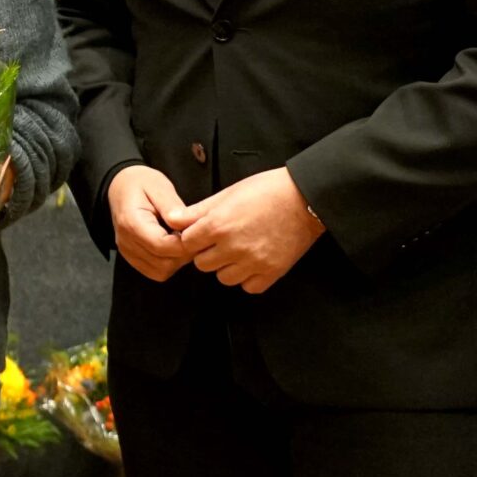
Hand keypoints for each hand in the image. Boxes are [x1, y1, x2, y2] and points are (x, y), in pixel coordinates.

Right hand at [106, 164, 191, 283]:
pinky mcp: (132, 257)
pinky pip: (155, 272)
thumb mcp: (159, 186)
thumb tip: (186, 225)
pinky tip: (173, 247)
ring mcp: (127, 252)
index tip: (198, 233)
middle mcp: (126, 242)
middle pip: (163, 263)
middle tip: (195, 237)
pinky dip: (169, 264)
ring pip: (161, 271)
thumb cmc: (141, 183)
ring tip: (184, 241)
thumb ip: (172, 207)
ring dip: (178, 260)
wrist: (120, 187)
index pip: (162, 246)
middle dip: (184, 254)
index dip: (185, 244)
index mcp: (131, 222)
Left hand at [171, 168, 321, 293]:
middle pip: (202, 264)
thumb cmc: (266, 190)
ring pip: (224, 278)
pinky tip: (253, 261)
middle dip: (207, 253)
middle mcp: (233, 246)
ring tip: (238, 251)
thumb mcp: (227, 194)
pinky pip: (249, 287)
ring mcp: (253, 262)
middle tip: (221, 241)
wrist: (305, 197)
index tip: (202, 234)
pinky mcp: (272, 272)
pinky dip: (248, 277)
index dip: (192, 238)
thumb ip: (197, 211)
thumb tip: (171, 219)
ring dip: (226, 267)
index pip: (186, 244)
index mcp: (218, 225)